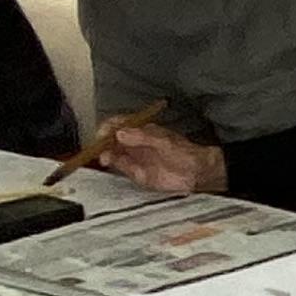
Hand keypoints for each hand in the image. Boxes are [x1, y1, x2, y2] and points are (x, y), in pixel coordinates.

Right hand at [98, 122, 222, 194]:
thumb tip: (121, 133)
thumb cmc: (184, 153)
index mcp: (141, 130)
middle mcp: (135, 143)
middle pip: (111, 138)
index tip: (102, 133)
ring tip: (104, 156)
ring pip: (113, 152)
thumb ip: (142, 137)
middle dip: (102, 141)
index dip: (107, 127)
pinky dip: (112, 164)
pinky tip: (109, 162)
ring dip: (105, 153)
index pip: (118, 124)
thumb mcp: (163, 141)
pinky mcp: (137, 172)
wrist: (196, 172)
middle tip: (99, 146)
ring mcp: (135, 157)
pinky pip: (120, 166)